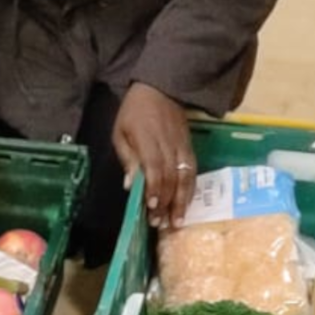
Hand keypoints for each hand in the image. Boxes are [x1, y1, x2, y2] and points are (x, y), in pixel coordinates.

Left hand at [112, 83, 195, 228]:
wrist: (161, 90)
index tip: (152, 207)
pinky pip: (193, 172)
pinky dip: (190, 190)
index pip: (154, 168)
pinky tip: (185, 204)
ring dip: (181, 201)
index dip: (154, 189)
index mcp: (147, 139)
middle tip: (160, 224)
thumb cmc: (134, 112)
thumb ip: (127, 157)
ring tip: (176, 222)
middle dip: (166, 203)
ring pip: (185, 177)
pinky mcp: (190, 148)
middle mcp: (168, 145)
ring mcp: (182, 147)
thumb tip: (131, 184)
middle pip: (170, 177)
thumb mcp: (120, 131)